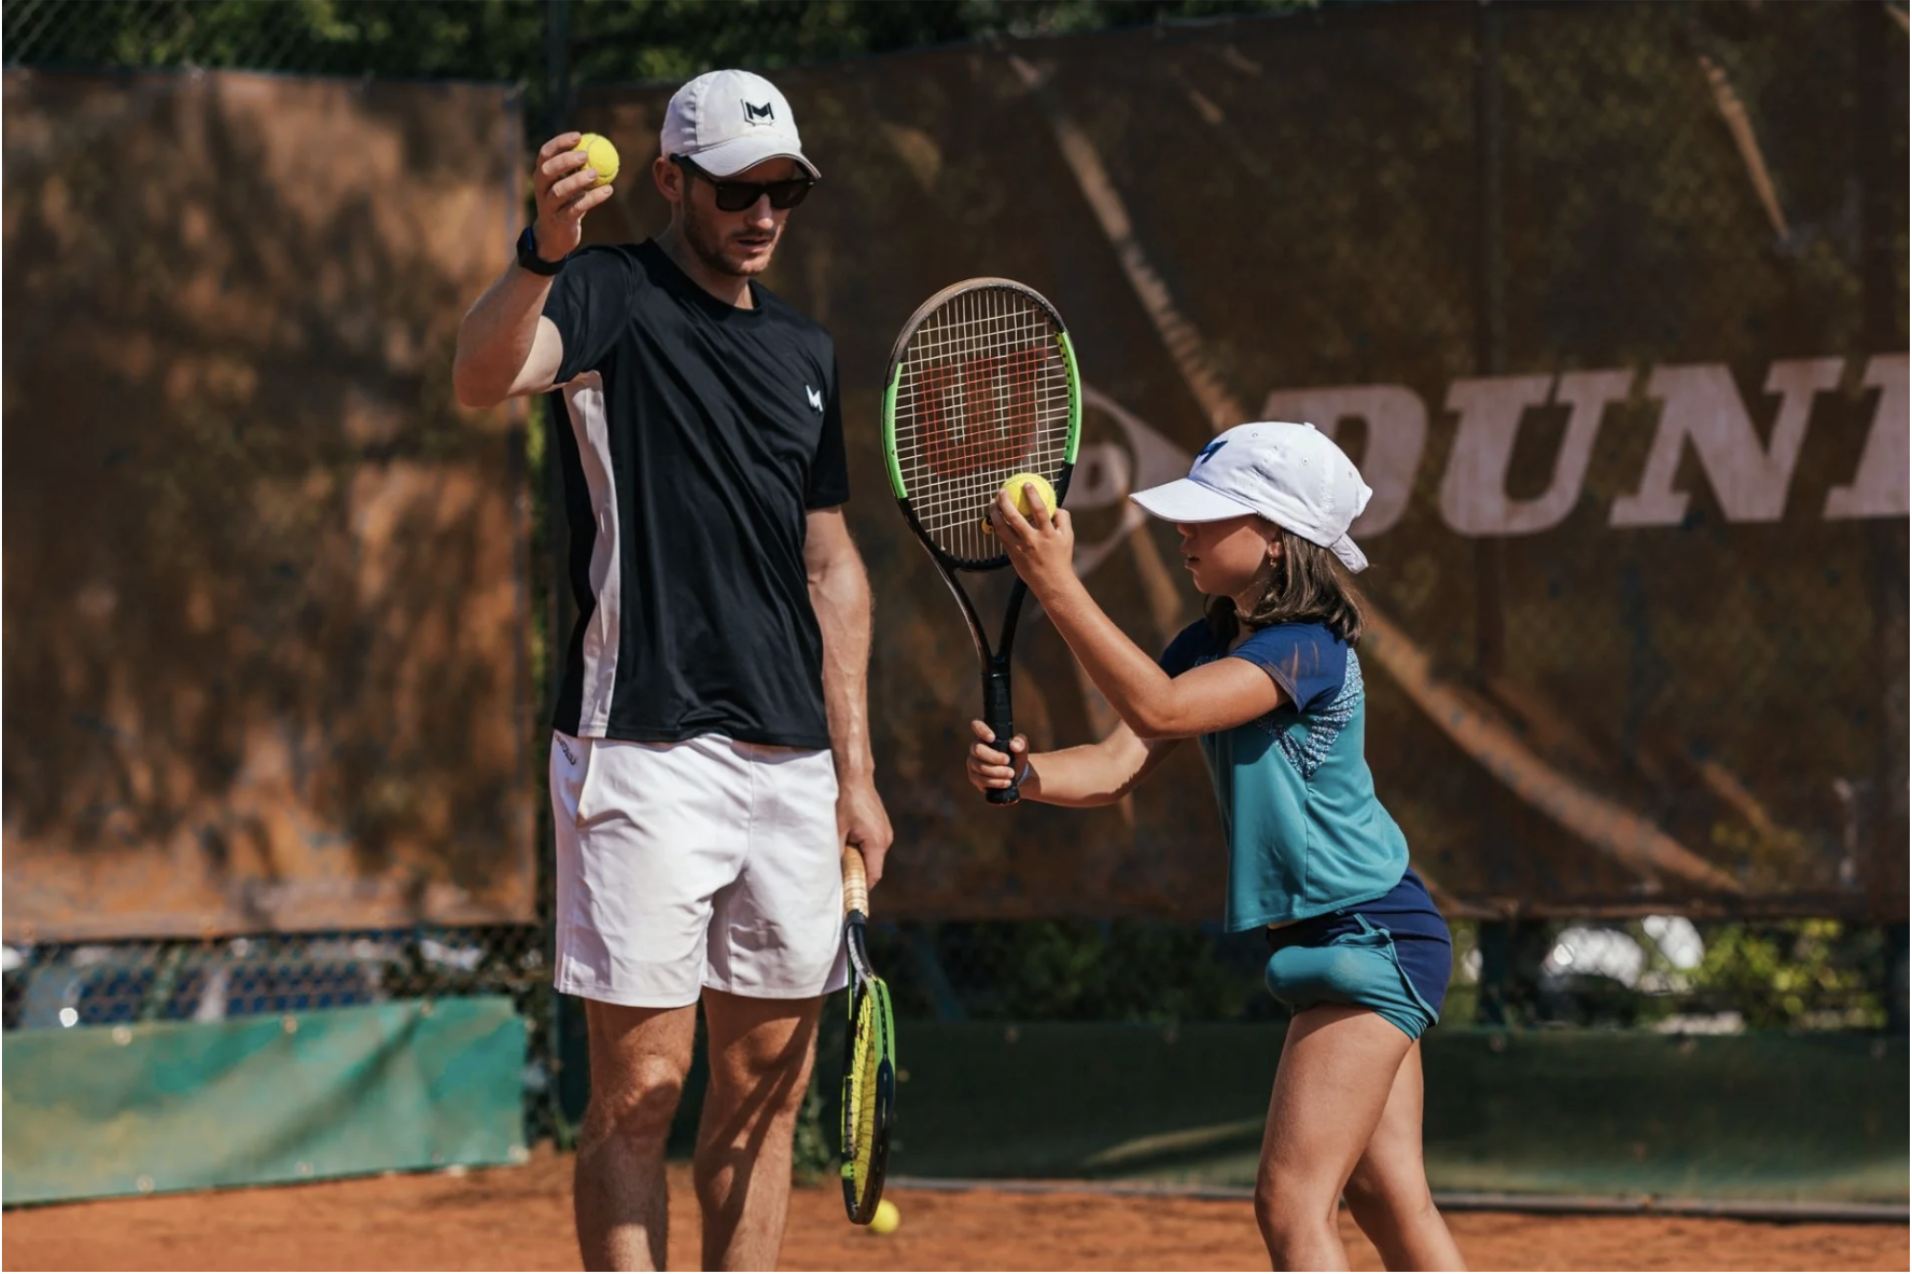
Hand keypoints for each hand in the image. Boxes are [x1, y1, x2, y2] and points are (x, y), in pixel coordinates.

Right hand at [532, 132, 613, 261]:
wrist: (555, 237)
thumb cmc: (565, 204)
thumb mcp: (568, 184)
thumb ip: (577, 169)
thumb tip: (598, 146)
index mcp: (542, 176)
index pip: (545, 154)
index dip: (559, 143)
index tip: (579, 136)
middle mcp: (541, 190)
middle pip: (547, 171)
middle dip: (564, 161)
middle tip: (585, 155)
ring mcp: (548, 207)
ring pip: (559, 191)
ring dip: (577, 180)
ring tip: (595, 173)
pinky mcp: (559, 222)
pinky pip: (576, 209)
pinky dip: (592, 199)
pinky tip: (608, 191)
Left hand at [836, 777, 893, 886]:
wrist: (854, 776)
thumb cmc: (844, 800)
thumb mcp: (836, 829)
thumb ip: (836, 853)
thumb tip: (832, 872)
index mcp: (876, 842)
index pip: (873, 876)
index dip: (861, 888)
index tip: (848, 896)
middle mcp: (885, 839)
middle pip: (873, 867)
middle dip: (857, 873)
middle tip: (838, 875)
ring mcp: (885, 831)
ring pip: (872, 856)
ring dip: (858, 859)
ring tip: (841, 853)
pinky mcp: (881, 825)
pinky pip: (872, 845)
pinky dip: (861, 848)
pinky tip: (847, 840)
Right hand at [966, 719, 1028, 794]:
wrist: (1016, 775)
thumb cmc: (1015, 756)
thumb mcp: (1022, 748)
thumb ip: (1021, 743)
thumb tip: (1014, 745)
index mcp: (986, 736)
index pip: (977, 725)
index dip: (982, 730)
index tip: (993, 738)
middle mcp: (976, 748)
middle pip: (978, 750)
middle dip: (994, 757)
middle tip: (1008, 761)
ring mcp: (973, 763)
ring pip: (980, 767)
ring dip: (997, 772)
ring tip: (1011, 774)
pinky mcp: (974, 777)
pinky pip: (981, 780)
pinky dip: (996, 782)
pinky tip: (1006, 782)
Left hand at [988, 484, 1075, 595]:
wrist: (1052, 583)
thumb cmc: (1061, 558)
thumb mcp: (1068, 537)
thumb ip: (1063, 519)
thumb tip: (1056, 506)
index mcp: (1047, 533)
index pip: (1039, 510)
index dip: (1032, 495)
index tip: (1026, 484)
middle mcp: (1032, 540)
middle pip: (1014, 517)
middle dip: (1005, 501)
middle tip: (1001, 491)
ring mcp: (1020, 548)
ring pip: (1002, 528)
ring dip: (995, 513)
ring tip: (992, 503)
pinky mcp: (1012, 555)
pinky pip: (1002, 538)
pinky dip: (998, 527)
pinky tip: (995, 519)